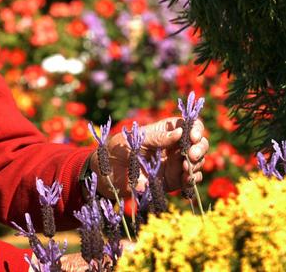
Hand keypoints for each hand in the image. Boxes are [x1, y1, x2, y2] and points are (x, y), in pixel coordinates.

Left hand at [89, 117, 208, 197]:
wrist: (105, 175)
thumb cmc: (115, 150)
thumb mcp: (133, 141)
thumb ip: (156, 138)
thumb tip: (180, 132)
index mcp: (164, 131)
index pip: (187, 124)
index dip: (195, 128)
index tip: (193, 136)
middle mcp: (172, 146)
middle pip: (198, 142)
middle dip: (200, 147)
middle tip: (190, 155)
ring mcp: (174, 163)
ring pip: (197, 161)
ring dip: (197, 164)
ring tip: (184, 169)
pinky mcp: (173, 181)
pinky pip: (190, 179)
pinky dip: (192, 180)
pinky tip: (186, 181)